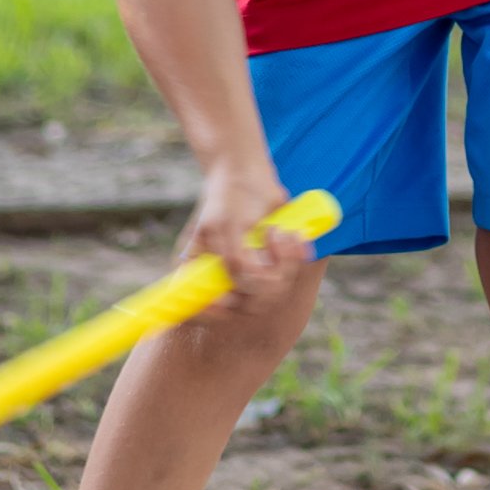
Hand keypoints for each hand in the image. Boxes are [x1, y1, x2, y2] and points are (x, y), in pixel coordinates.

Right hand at [184, 159, 312, 314]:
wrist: (248, 174)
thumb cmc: (229, 197)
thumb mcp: (224, 226)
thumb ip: (234, 260)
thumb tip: (239, 288)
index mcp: (198, 271)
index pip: (196, 311)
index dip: (209, 315)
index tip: (225, 302)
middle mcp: (221, 279)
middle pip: (244, 307)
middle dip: (264, 280)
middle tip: (269, 241)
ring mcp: (247, 276)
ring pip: (270, 294)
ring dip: (283, 263)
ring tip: (279, 232)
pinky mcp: (270, 268)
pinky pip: (287, 277)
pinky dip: (293, 258)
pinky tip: (289, 236)